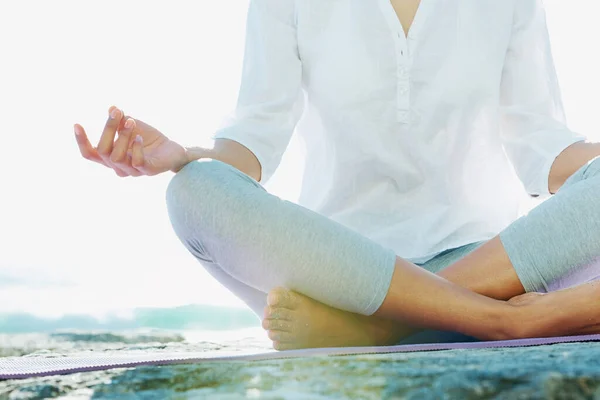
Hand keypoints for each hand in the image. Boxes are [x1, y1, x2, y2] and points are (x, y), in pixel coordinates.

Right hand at [74, 106, 188, 176]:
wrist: (173, 149)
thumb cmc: (148, 139)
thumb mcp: (132, 125)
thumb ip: (120, 120)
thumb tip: (112, 108)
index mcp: (110, 157)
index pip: (90, 154)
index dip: (81, 141)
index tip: (77, 124)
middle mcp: (118, 167)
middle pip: (102, 151)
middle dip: (108, 129)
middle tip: (118, 112)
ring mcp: (133, 171)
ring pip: (117, 157)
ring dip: (122, 136)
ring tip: (131, 122)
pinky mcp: (148, 171)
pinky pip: (137, 162)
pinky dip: (136, 148)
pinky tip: (139, 136)